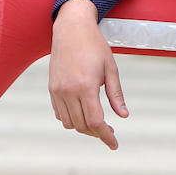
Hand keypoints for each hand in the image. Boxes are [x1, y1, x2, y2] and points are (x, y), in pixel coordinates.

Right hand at [48, 0, 127, 148]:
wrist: (71, 29)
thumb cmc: (95, 46)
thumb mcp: (111, 69)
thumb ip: (116, 94)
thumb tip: (123, 116)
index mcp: (86, 87)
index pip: (96, 122)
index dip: (106, 136)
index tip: (114, 144)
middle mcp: (68, 92)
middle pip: (82, 126)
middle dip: (97, 133)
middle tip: (110, 132)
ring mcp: (57, 91)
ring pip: (69, 123)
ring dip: (84, 127)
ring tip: (98, 123)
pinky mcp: (52, 89)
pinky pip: (60, 114)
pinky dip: (71, 119)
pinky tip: (83, 113)